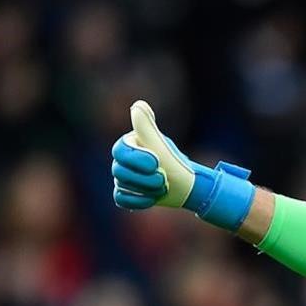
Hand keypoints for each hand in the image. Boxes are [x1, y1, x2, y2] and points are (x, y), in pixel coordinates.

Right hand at [111, 100, 255, 229]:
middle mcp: (121, 160)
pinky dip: (139, 201)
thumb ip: (147, 126)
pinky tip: (153, 198)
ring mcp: (122, 177)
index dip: (137, 159)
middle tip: (164, 178)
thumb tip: (138, 105)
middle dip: (144, 178)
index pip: (120, 151)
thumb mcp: (160, 144)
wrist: (186, 185)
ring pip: (121, 185)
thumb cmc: (174, 162)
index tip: (156, 162)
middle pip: (119, 171)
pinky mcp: (126, 194)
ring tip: (163, 185)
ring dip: (146, 189)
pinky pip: (121, 199)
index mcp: (128, 144)